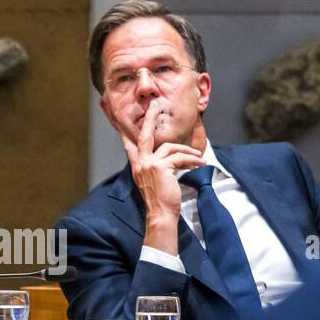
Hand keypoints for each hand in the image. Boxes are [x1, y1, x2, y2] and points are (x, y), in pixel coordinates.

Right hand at [119, 100, 205, 252]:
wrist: (161, 214)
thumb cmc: (162, 199)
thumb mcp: (157, 180)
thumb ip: (160, 166)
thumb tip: (172, 158)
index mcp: (137, 166)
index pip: (129, 145)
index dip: (126, 131)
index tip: (119, 118)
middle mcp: (140, 163)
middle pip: (144, 134)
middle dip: (150, 118)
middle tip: (156, 105)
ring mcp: (149, 164)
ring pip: (171, 148)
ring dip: (187, 152)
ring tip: (199, 159)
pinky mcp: (161, 167)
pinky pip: (179, 157)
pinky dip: (192, 160)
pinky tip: (200, 164)